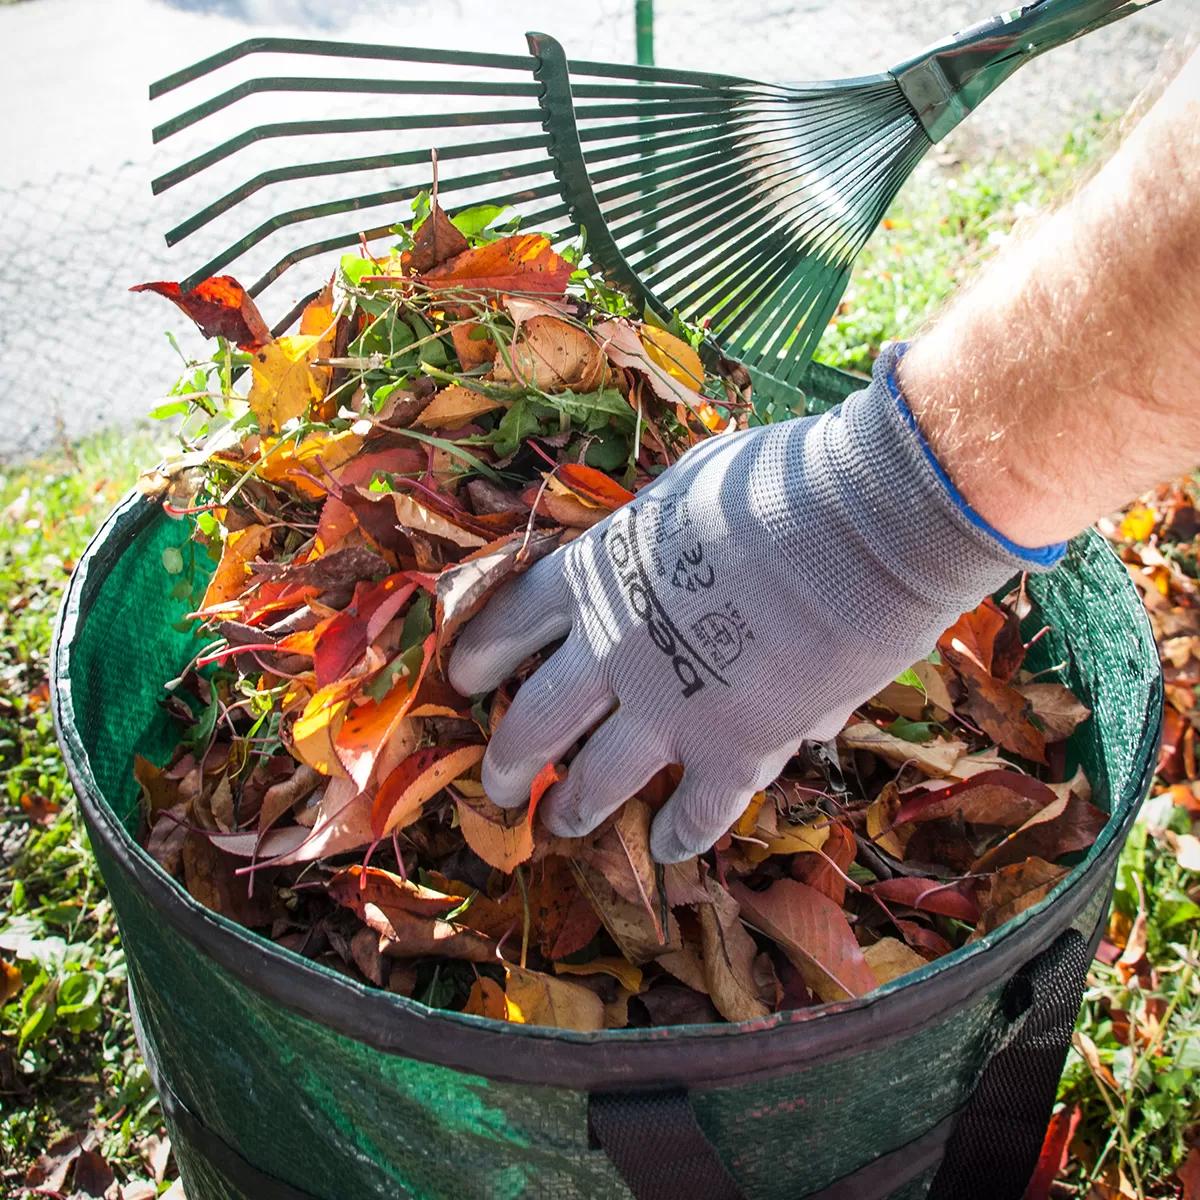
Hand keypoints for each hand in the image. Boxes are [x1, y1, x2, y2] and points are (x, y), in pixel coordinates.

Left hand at [449, 348, 1048, 861]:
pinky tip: (668, 845)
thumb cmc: (780, 481)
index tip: (467, 682)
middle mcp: (611, 650)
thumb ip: (662, 531)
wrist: (866, 518)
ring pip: (595, 782)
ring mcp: (667, 708)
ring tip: (559, 825)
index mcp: (594, 576)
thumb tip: (668, 551)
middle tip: (500, 785)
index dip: (480, 658)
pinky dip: (680, 832)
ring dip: (573, 808)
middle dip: (509, 760)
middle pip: (534, 721)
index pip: (507, 626)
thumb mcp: (692, 485)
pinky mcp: (734, 749)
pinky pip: (694, 811)